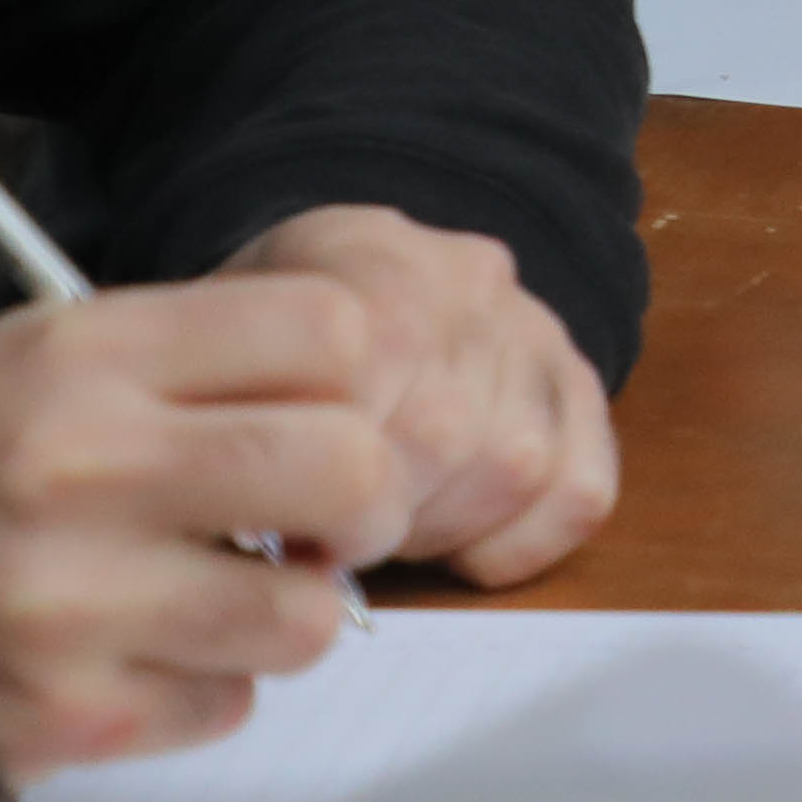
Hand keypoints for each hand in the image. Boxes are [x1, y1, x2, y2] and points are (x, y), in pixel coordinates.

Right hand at [0, 272, 418, 783]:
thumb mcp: (57, 355)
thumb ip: (207, 358)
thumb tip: (368, 398)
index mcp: (90, 357)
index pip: (329, 331)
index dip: (355, 376)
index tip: (328, 411)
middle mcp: (85, 470)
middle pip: (351, 468)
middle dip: (366, 501)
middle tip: (328, 518)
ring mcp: (76, 603)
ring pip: (310, 616)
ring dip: (292, 611)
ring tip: (229, 592)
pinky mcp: (71, 711)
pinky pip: (227, 703)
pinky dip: (207, 685)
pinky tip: (146, 649)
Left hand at [215, 206, 613, 582]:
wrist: (348, 287)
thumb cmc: (271, 348)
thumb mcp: (221, 354)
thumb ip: (238, 421)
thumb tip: (256, 534)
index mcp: (372, 259)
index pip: (371, 377)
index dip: (322, 481)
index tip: (283, 529)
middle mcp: (471, 286)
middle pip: (443, 434)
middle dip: (376, 516)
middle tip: (328, 538)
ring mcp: (537, 334)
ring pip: (518, 466)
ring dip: (441, 527)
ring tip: (388, 522)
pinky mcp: (581, 389)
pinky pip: (581, 491)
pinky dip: (521, 541)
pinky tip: (460, 539)